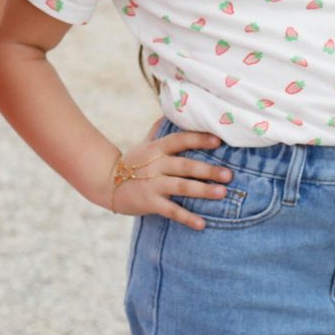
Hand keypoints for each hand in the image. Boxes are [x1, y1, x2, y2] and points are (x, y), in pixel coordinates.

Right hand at [94, 129, 232, 230]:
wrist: (105, 183)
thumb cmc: (130, 163)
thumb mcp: (143, 144)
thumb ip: (157, 130)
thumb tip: (168, 110)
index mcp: (156, 149)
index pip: (179, 140)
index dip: (198, 138)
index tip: (219, 140)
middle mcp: (155, 165)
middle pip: (184, 165)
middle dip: (207, 170)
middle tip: (229, 175)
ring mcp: (152, 184)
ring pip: (180, 186)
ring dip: (202, 190)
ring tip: (222, 193)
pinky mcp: (150, 203)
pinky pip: (171, 211)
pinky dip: (187, 217)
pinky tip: (202, 224)